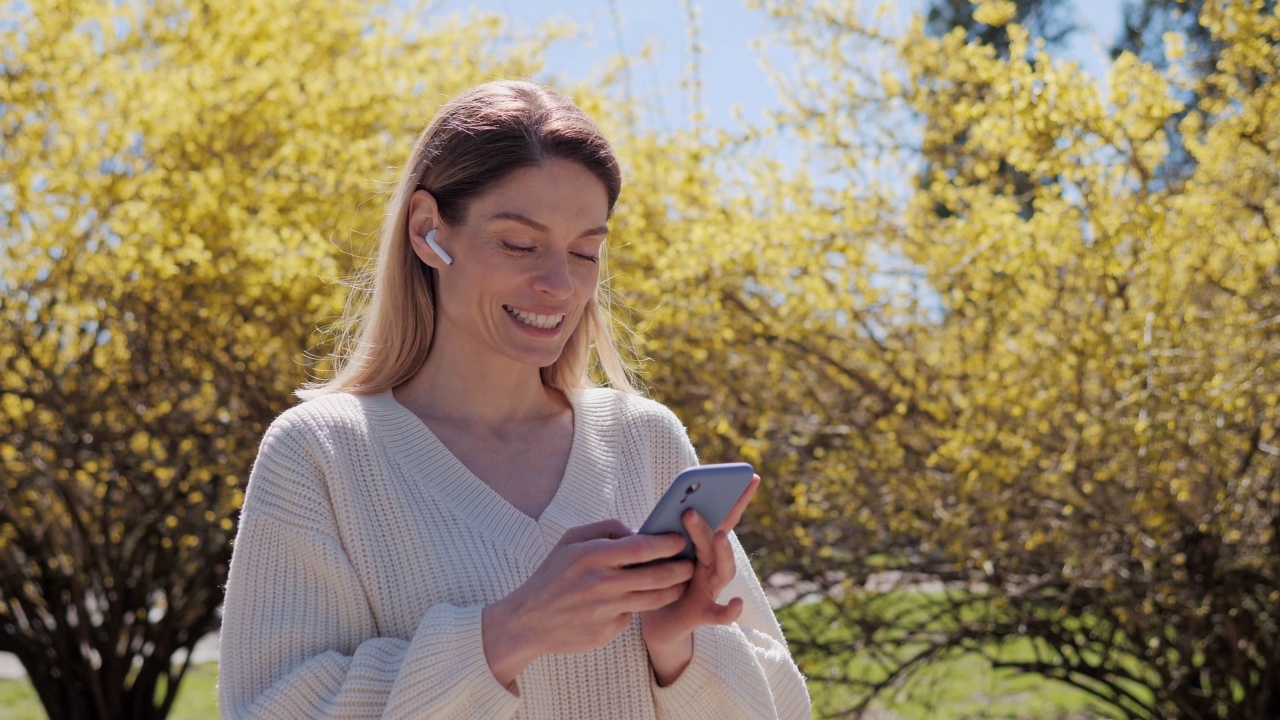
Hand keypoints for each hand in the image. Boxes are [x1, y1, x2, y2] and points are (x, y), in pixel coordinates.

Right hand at [482, 519, 694, 686]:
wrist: (528, 620)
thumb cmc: (553, 575)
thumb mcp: (570, 541)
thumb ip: (606, 529)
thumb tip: (638, 530)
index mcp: (591, 555)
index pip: (642, 547)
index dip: (667, 543)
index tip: (680, 540)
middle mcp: (601, 583)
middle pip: (657, 575)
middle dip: (681, 568)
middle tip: (691, 563)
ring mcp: (605, 611)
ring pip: (654, 599)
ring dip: (673, 589)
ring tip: (680, 582)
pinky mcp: (607, 632)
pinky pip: (632, 616)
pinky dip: (637, 608)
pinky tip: (636, 601)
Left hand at [640, 474, 759, 685]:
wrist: (657, 622)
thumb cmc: (659, 581)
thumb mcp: (658, 553)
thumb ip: (664, 535)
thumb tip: (667, 507)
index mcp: (703, 546)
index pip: (722, 518)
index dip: (737, 498)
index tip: (750, 475)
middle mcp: (712, 564)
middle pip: (719, 540)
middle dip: (711, 521)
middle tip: (692, 507)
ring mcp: (711, 588)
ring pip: (722, 569)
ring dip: (722, 552)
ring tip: (720, 536)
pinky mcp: (703, 613)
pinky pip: (720, 613)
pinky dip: (731, 610)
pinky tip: (737, 603)